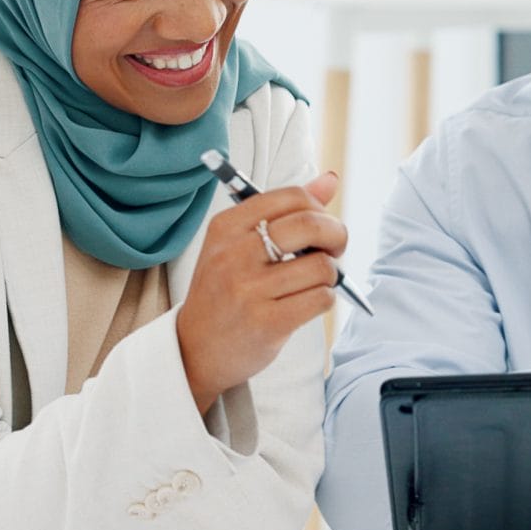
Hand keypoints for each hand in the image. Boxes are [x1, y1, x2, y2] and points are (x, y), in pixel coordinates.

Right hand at [176, 171, 345, 412]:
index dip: (318, 209)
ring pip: (322, 266)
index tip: (321, 225)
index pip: (291, 197)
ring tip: (316, 282)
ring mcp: (249, 289)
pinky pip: (321, 298)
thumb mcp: (240, 245)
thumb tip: (329, 180)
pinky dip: (325, 298)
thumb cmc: (225, 291)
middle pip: (310, 225)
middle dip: (336, 236)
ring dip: (330, 275)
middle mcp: (234, 254)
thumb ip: (284, 212)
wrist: (195, 348)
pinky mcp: (267, 322)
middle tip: (334, 250)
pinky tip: (309, 301)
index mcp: (226, 226)